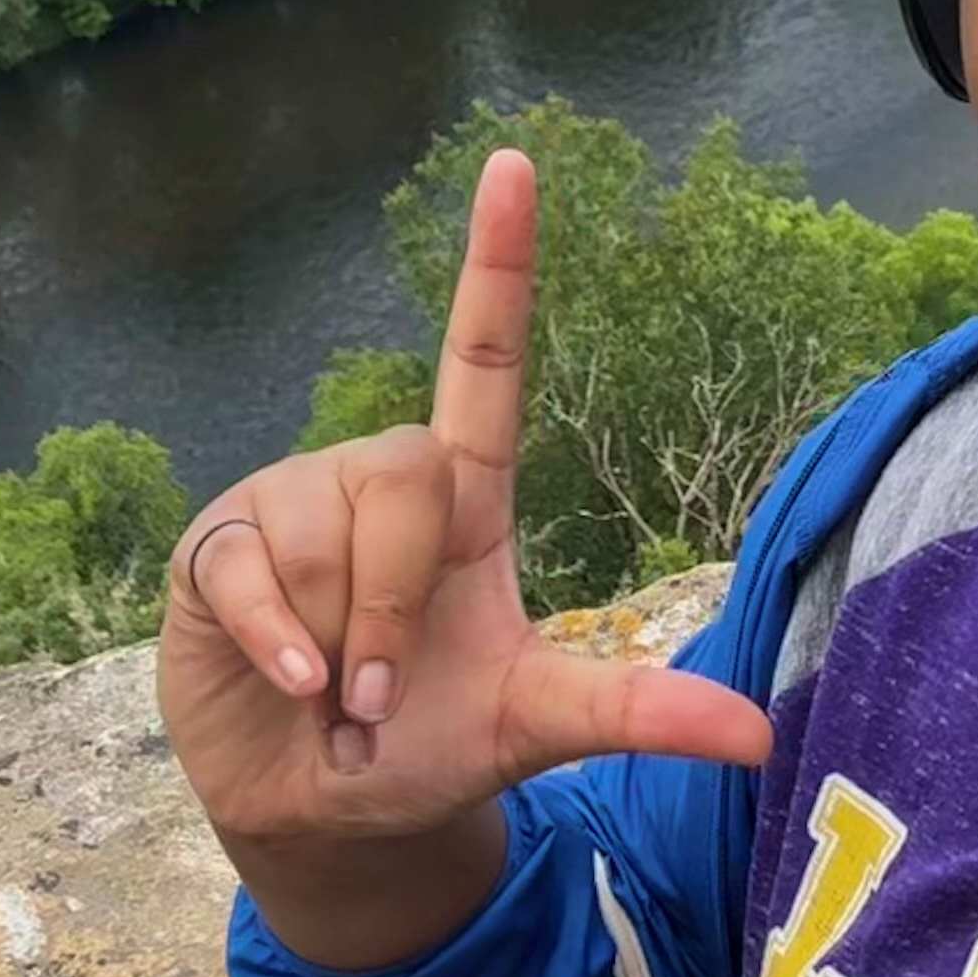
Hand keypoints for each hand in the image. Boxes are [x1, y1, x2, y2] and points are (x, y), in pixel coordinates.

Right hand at [159, 148, 773, 899]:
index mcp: (464, 500)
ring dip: (342, 643)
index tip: (516, 163)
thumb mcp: (535, 727)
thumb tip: (759, 736)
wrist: (320, 812)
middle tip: (387, 693)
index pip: (486, 361)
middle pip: (411, 473)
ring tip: (334, 690)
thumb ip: (635, 713)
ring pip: (325, 534)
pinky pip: (254, 571)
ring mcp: (291, 505)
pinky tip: (289, 686)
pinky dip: (282, 645)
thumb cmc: (428, 745)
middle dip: (401, 604)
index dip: (497, 265)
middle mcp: (378, 480)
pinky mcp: (218, 544)